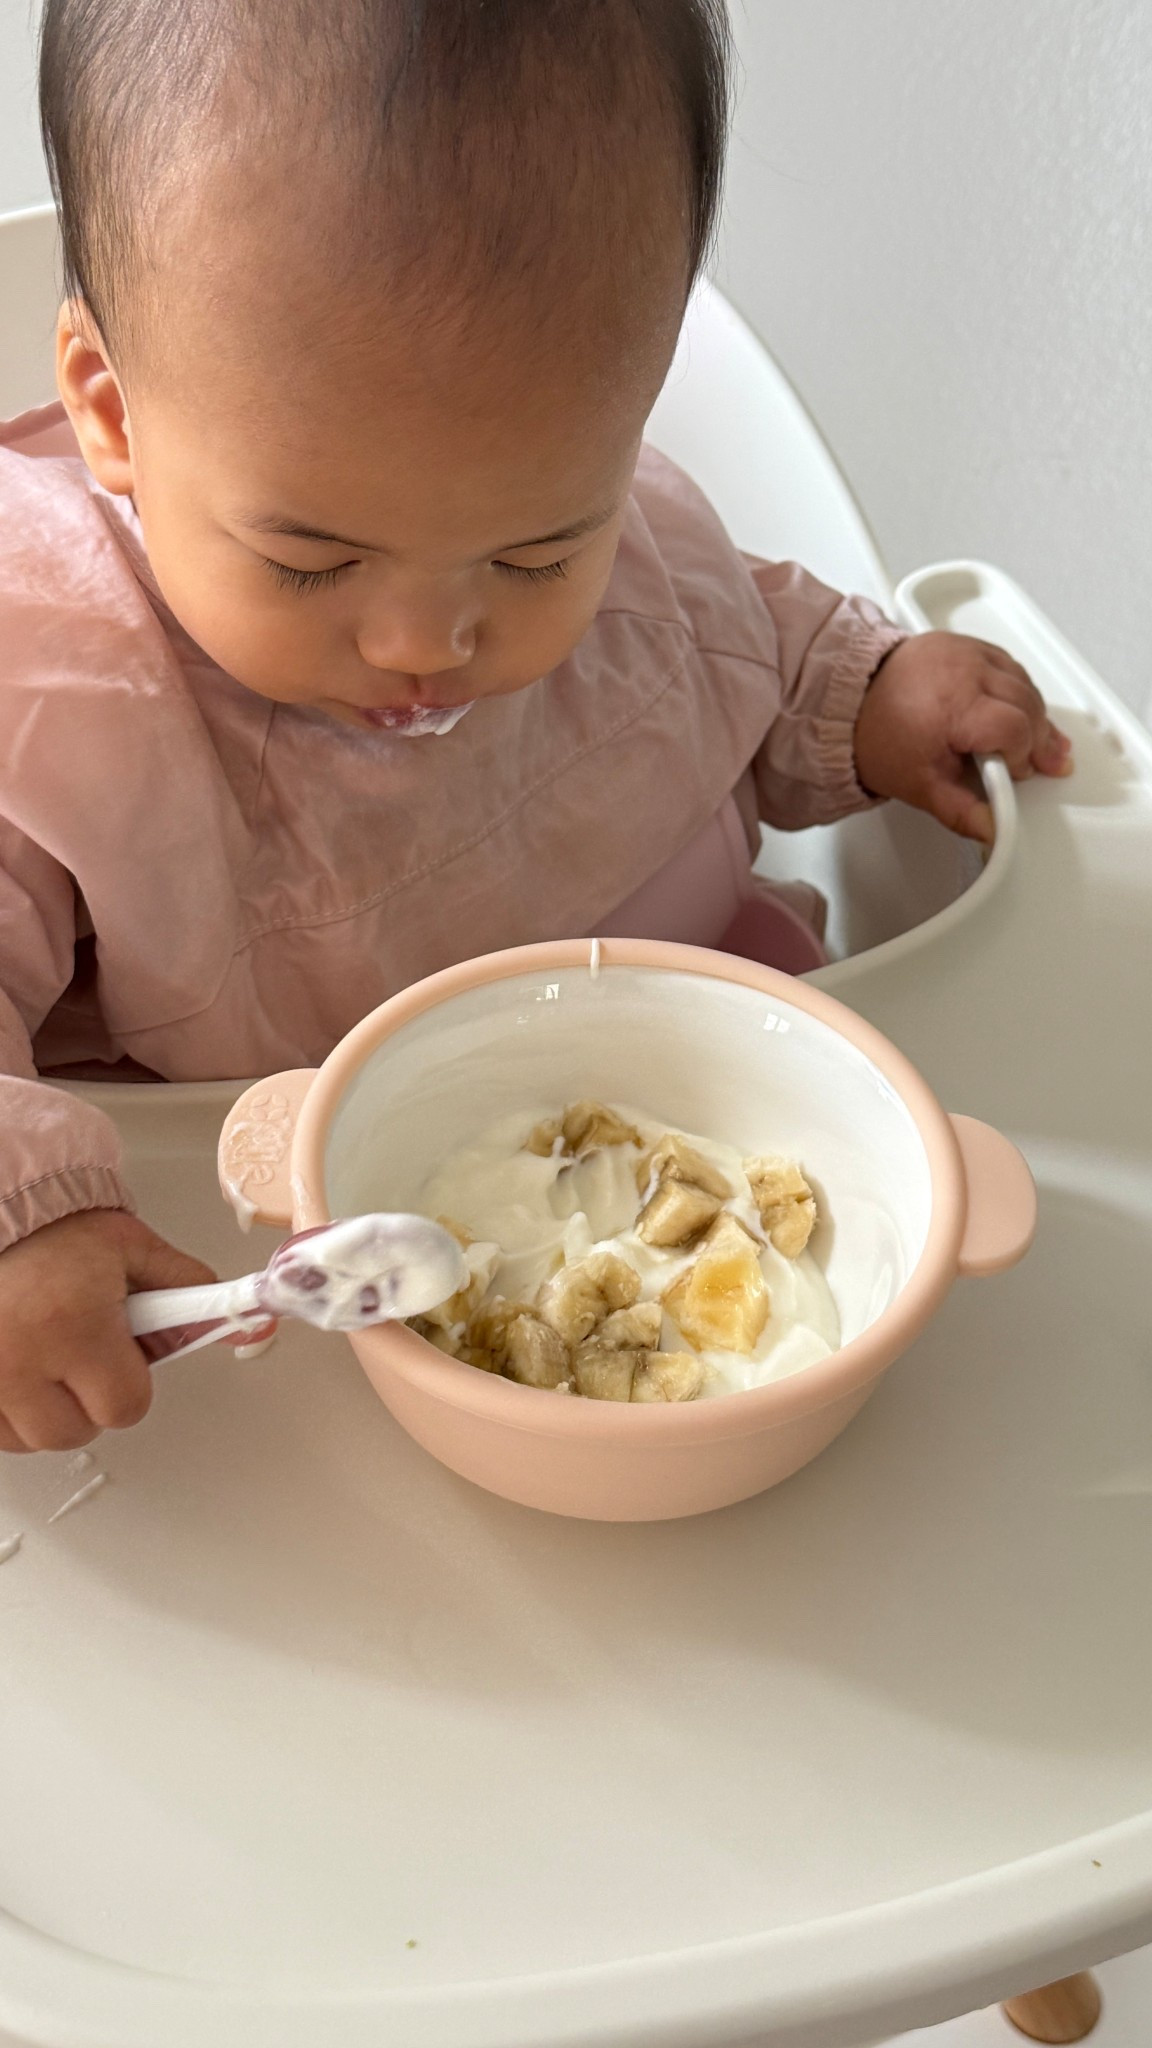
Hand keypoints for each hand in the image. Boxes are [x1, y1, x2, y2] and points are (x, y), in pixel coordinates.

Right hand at [0, 1211, 217, 1452]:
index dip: (130, 1383)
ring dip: (46, 1412)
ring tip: (46, 1359)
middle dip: (89, 1401)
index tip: (121, 1355)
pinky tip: (18, 1372)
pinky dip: (10, 1413)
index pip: (125, 1405)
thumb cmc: (57, 1230)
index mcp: (74, 1327)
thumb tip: (246, 1322)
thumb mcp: (131, 1249)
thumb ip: (187, 1289)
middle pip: (77, 1431)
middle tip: (82, 1355)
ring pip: (32, 1439)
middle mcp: (21, 1361)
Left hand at [854, 632, 1072, 842]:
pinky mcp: (961, 642)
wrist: (848, 701)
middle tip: (1047, 760)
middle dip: (1040, 735)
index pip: (1015, 729)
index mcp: (955, 707)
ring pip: (1021, 680)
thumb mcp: (920, 785)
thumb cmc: (879, 737)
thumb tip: (992, 830)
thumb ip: (961, 811)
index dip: (1024, 755)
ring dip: (1035, 710)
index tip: (1019, 774)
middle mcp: (964, 671)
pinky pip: (1005, 663)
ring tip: (1040, 739)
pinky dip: (1017, 686)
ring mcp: (964, 651)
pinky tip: (1019, 707)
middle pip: (1027, 702)